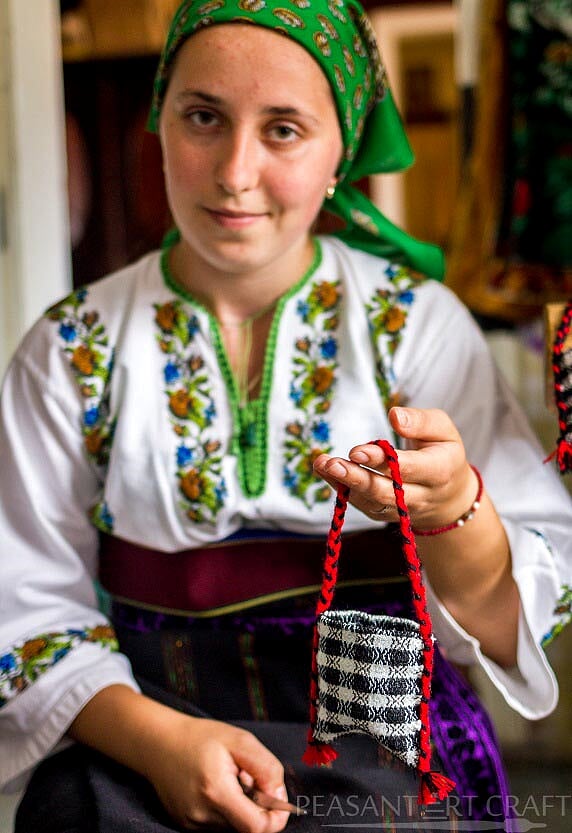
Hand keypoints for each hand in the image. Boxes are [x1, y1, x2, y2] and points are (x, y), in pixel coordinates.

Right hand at [145, 715, 288, 831]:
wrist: (159, 743)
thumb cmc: (200, 738)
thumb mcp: (240, 740)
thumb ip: (266, 768)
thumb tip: (279, 795)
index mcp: (216, 791)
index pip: (256, 828)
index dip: (275, 819)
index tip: (278, 801)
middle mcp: (202, 815)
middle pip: (246, 828)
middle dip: (256, 807)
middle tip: (246, 779)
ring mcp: (192, 824)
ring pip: (233, 827)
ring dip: (240, 808)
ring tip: (228, 781)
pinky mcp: (187, 825)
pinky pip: (218, 825)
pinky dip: (226, 810)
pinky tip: (216, 788)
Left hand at [313, 406, 476, 528]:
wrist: (449, 495)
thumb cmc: (442, 451)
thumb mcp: (442, 429)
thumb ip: (421, 421)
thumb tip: (395, 416)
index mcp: (440, 471)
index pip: (408, 468)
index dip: (382, 461)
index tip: (357, 451)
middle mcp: (422, 496)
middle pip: (386, 491)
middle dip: (357, 478)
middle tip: (332, 464)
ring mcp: (402, 510)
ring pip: (371, 501)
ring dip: (344, 484)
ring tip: (322, 465)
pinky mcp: (385, 514)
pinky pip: (363, 505)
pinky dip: (341, 489)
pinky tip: (324, 471)